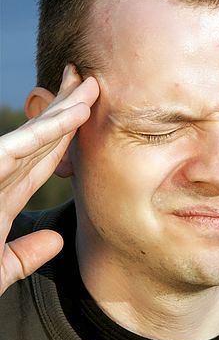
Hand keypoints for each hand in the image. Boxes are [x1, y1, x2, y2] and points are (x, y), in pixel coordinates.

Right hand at [0, 65, 98, 295]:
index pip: (42, 160)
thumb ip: (25, 256)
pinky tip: (76, 114)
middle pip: (42, 139)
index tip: (87, 115)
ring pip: (35, 135)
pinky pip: (20, 147)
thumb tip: (57, 241)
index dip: (66, 136)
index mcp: (4, 196)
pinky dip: (49, 130)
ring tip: (90, 85)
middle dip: (66, 110)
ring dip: (64, 109)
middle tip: (90, 83)